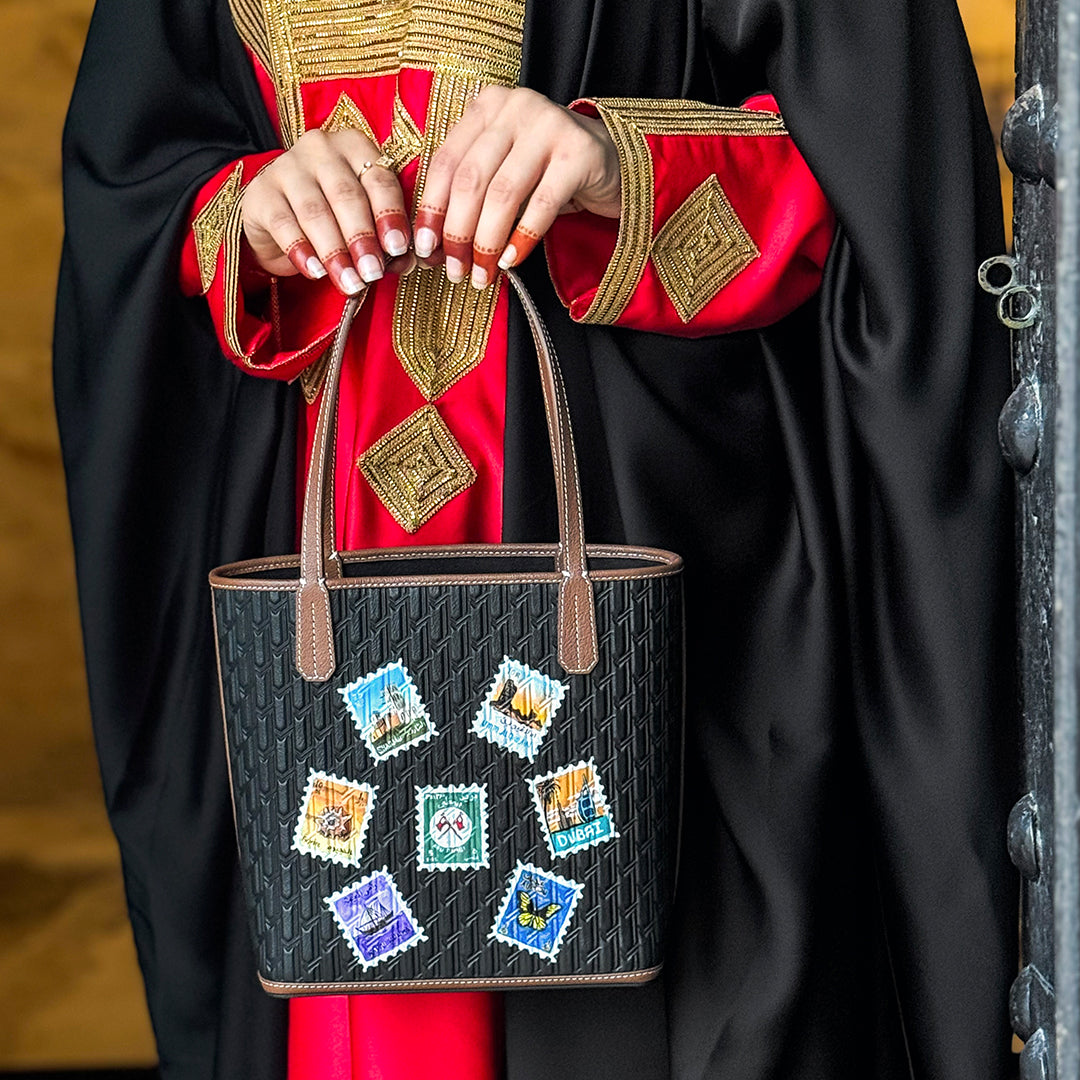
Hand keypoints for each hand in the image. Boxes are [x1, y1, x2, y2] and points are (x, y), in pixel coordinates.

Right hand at [241, 129, 415, 295]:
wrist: (278, 217)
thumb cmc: (333, 216)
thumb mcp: (363, 220)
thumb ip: (386, 238)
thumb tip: (406, 262)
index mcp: (356, 148)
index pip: (379, 179)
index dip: (391, 215)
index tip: (399, 249)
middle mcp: (321, 149)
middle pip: (347, 195)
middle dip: (362, 238)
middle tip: (373, 272)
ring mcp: (287, 167)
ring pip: (315, 212)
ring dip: (335, 252)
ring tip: (350, 283)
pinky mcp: (261, 193)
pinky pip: (284, 224)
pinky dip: (302, 251)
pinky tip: (316, 273)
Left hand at [413, 86, 620, 288]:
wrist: (612, 164)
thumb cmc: (546, 175)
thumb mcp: (503, 172)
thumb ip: (469, 197)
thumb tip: (432, 248)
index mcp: (487, 107)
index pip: (445, 162)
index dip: (431, 209)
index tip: (425, 249)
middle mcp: (516, 106)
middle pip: (470, 179)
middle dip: (457, 233)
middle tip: (455, 271)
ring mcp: (549, 125)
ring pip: (502, 194)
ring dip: (487, 243)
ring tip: (482, 275)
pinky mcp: (579, 152)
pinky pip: (541, 205)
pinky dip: (521, 238)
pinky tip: (511, 261)